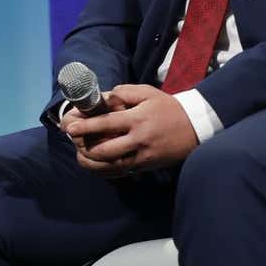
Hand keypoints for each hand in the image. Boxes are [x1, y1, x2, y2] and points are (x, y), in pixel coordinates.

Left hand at [65, 84, 198, 176]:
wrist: (196, 126)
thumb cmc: (168, 107)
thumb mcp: (146, 93)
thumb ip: (121, 93)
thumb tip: (99, 99)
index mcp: (137, 119)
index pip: (106, 124)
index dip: (85, 126)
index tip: (70, 127)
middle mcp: (139, 140)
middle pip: (105, 150)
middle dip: (84, 147)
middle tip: (73, 141)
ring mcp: (143, 156)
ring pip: (111, 166)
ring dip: (91, 162)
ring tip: (79, 154)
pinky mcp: (146, 166)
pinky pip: (121, 172)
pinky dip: (105, 170)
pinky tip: (95, 164)